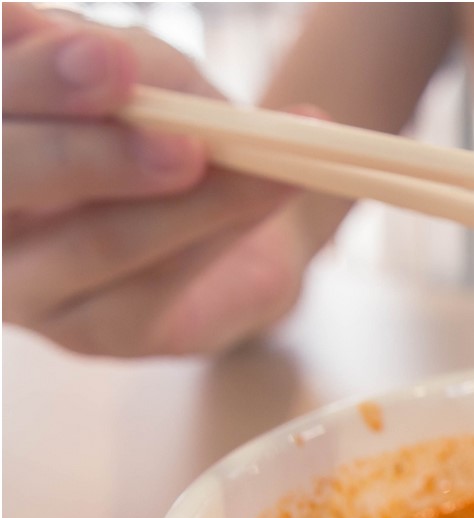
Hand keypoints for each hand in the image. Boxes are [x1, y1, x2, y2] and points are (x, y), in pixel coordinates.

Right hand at [3, 3, 308, 355]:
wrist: (236, 211)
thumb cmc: (168, 125)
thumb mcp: (150, 71)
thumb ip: (123, 61)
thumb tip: (104, 56)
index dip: (34, 78)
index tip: (114, 59)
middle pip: (2, 180)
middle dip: (89, 154)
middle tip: (183, 141)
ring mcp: (24, 286)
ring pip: (97, 242)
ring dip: (187, 202)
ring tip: (255, 162)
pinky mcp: (93, 331)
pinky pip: (155, 284)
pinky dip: (221, 227)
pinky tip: (274, 189)